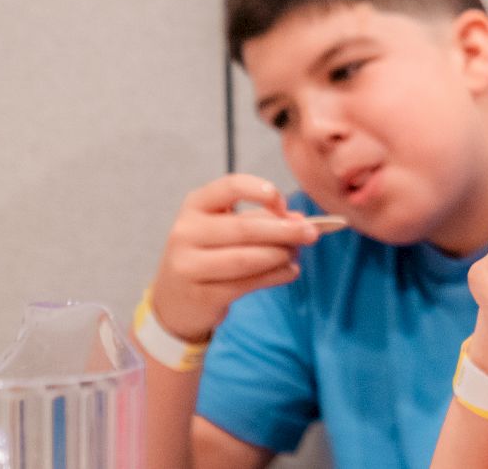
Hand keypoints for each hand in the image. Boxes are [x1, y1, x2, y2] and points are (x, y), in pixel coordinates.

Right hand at [149, 174, 318, 342]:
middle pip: (245, 227)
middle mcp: (186, 232)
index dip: (261, 191)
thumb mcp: (227, 229)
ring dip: (281, 255)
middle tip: (312, 233)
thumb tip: (300, 219)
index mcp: (195, 206)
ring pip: (247, 259)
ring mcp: (189, 265)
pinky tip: (290, 271)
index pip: (230, 187)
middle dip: (285, 230)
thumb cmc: (210, 254)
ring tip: (296, 254)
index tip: (282, 202)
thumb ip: (262, 219)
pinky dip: (276, 276)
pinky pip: (247, 284)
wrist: (175, 299)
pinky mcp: (202, 295)